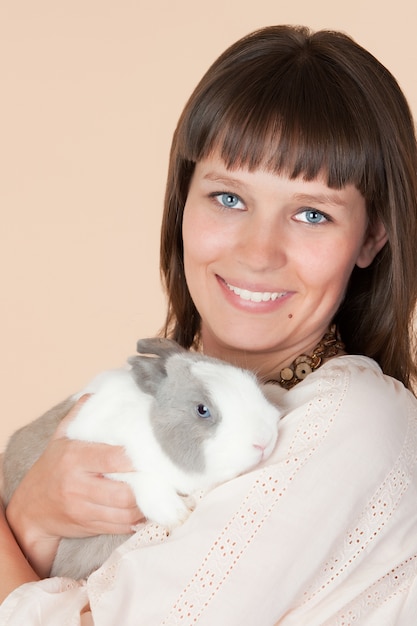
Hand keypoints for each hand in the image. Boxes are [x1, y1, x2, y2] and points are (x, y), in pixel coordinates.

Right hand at [6, 397, 143, 576]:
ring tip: (157, 493)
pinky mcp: (88, 526)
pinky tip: (145, 509)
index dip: (137, 458)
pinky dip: (136, 520)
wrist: (30, 507)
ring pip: (124, 513)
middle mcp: (78, 485)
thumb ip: (80, 415)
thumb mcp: (61, 437)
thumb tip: (98, 392)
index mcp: (75, 458)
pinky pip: (119, 527)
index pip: (113, 459)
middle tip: (161, 477)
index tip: (153, 453)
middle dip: (146, 487)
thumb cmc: (52, 467)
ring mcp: (83, 509)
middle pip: (123, 493)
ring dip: (145, 506)